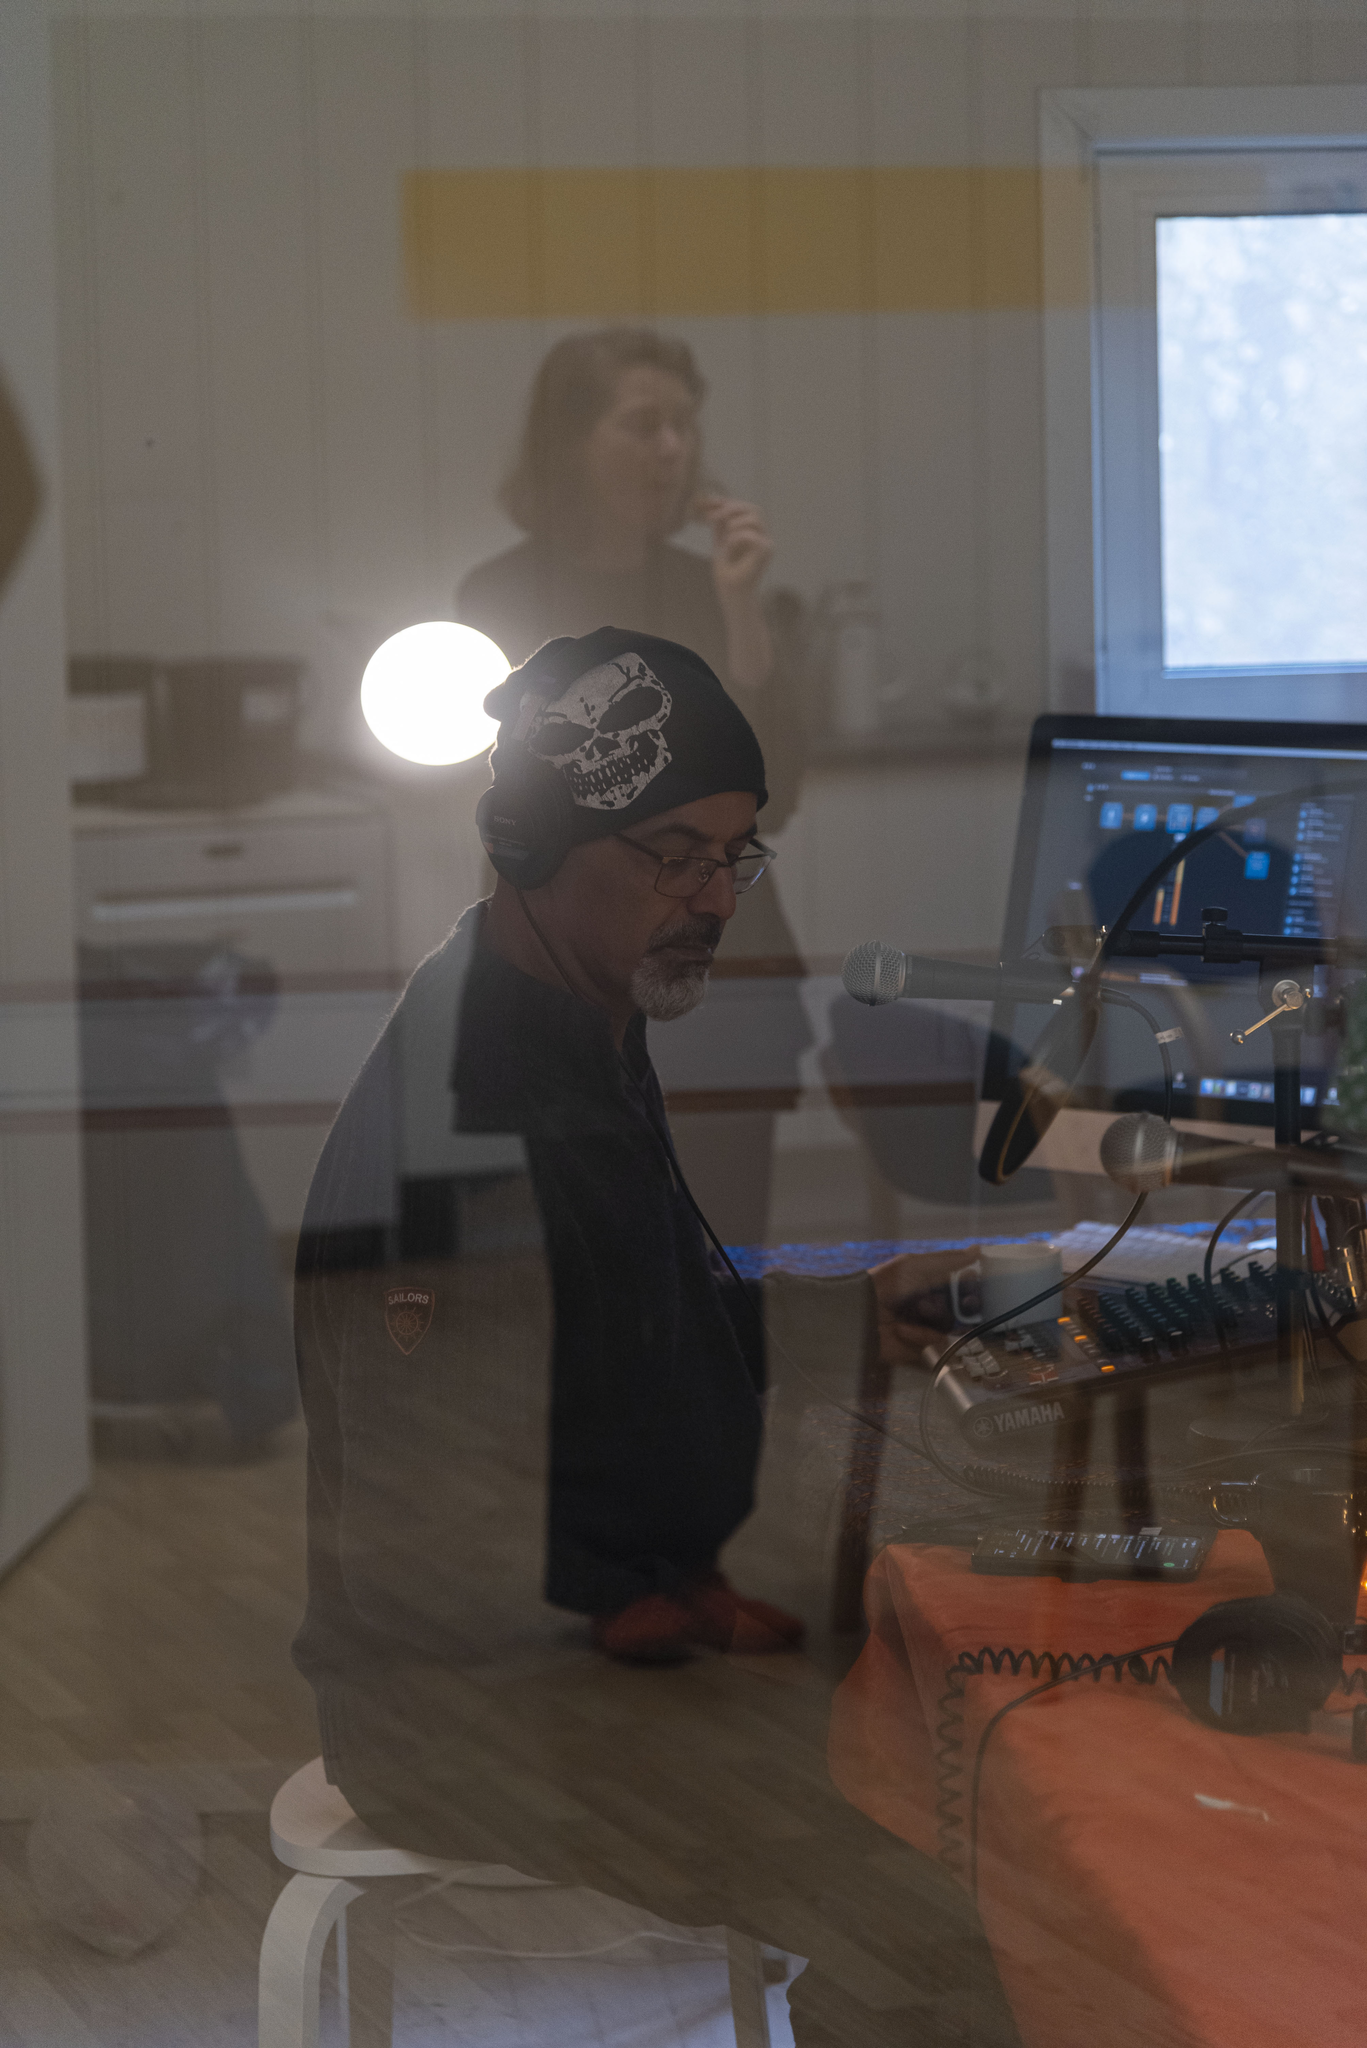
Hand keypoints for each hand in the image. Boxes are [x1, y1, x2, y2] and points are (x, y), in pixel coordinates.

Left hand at [698, 495, 773, 602]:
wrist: (731, 591)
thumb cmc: (727, 570)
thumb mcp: (720, 540)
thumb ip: (720, 522)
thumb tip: (714, 500)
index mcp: (754, 531)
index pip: (745, 508)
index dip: (727, 502)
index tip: (707, 503)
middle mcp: (763, 535)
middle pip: (754, 509)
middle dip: (732, 508)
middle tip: (713, 518)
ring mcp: (767, 543)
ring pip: (756, 518)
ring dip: (735, 523)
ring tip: (725, 538)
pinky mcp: (766, 552)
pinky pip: (753, 535)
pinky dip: (737, 538)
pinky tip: (730, 547)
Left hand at [868, 1246, 979, 1368]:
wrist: (858, 1315)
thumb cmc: (886, 1285)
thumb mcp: (914, 1266)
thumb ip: (947, 1260)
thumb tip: (978, 1249)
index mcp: (931, 1284)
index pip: (963, 1286)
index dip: (971, 1285)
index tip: (973, 1280)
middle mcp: (933, 1306)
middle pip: (964, 1311)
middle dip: (959, 1307)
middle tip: (943, 1304)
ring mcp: (928, 1329)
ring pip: (952, 1329)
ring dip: (931, 1321)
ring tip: (911, 1316)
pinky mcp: (922, 1349)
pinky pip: (937, 1346)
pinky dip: (920, 1337)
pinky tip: (902, 1330)